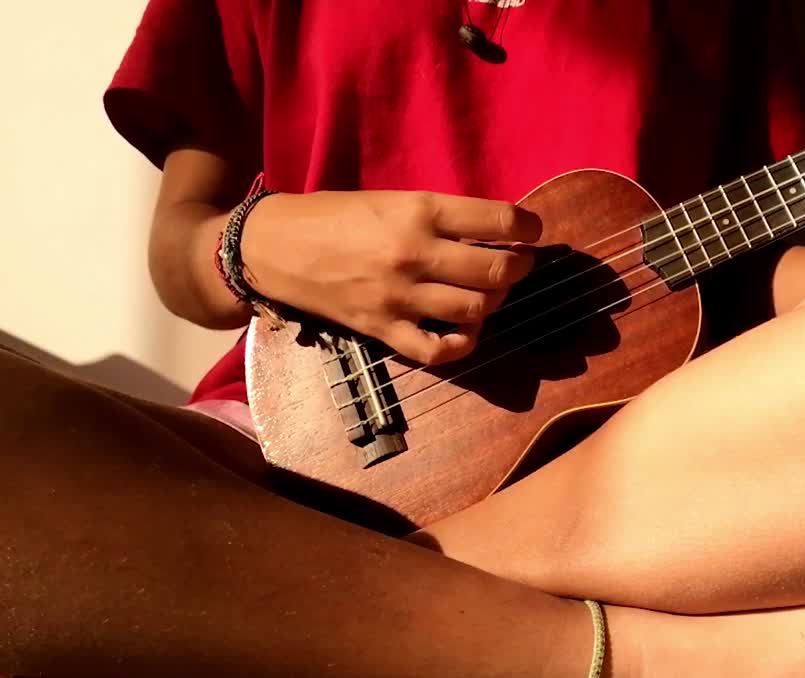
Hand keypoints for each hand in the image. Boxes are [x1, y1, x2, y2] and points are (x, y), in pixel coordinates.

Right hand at [241, 190, 539, 364]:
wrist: (274, 247)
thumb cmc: (336, 216)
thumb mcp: (392, 200)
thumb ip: (439, 217)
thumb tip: (494, 232)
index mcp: (419, 211)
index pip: (500, 220)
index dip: (528, 227)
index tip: (530, 231)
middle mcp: (415, 253)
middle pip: (497, 270)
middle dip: (518, 268)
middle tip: (516, 264)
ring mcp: (400, 297)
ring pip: (477, 309)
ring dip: (493, 302)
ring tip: (488, 291)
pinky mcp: (384, 330)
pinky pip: (440, 350)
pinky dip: (462, 344)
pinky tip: (464, 329)